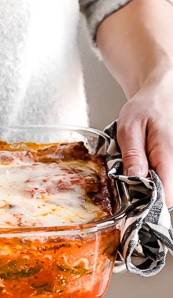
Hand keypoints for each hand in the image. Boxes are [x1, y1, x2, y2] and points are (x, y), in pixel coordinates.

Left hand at [116, 69, 172, 206]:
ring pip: (166, 187)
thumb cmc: (146, 108)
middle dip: (146, 192)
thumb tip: (135, 179)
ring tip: (138, 167)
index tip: (132, 197)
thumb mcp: (129, 129)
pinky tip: (145, 166)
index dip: (148, 201)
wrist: (160, 96)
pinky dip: (154, 177)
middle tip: (130, 176)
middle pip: (167, 194)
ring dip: (150, 184)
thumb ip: (132, 155)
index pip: (166, 195)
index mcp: (169, 155)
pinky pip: (166, 179)